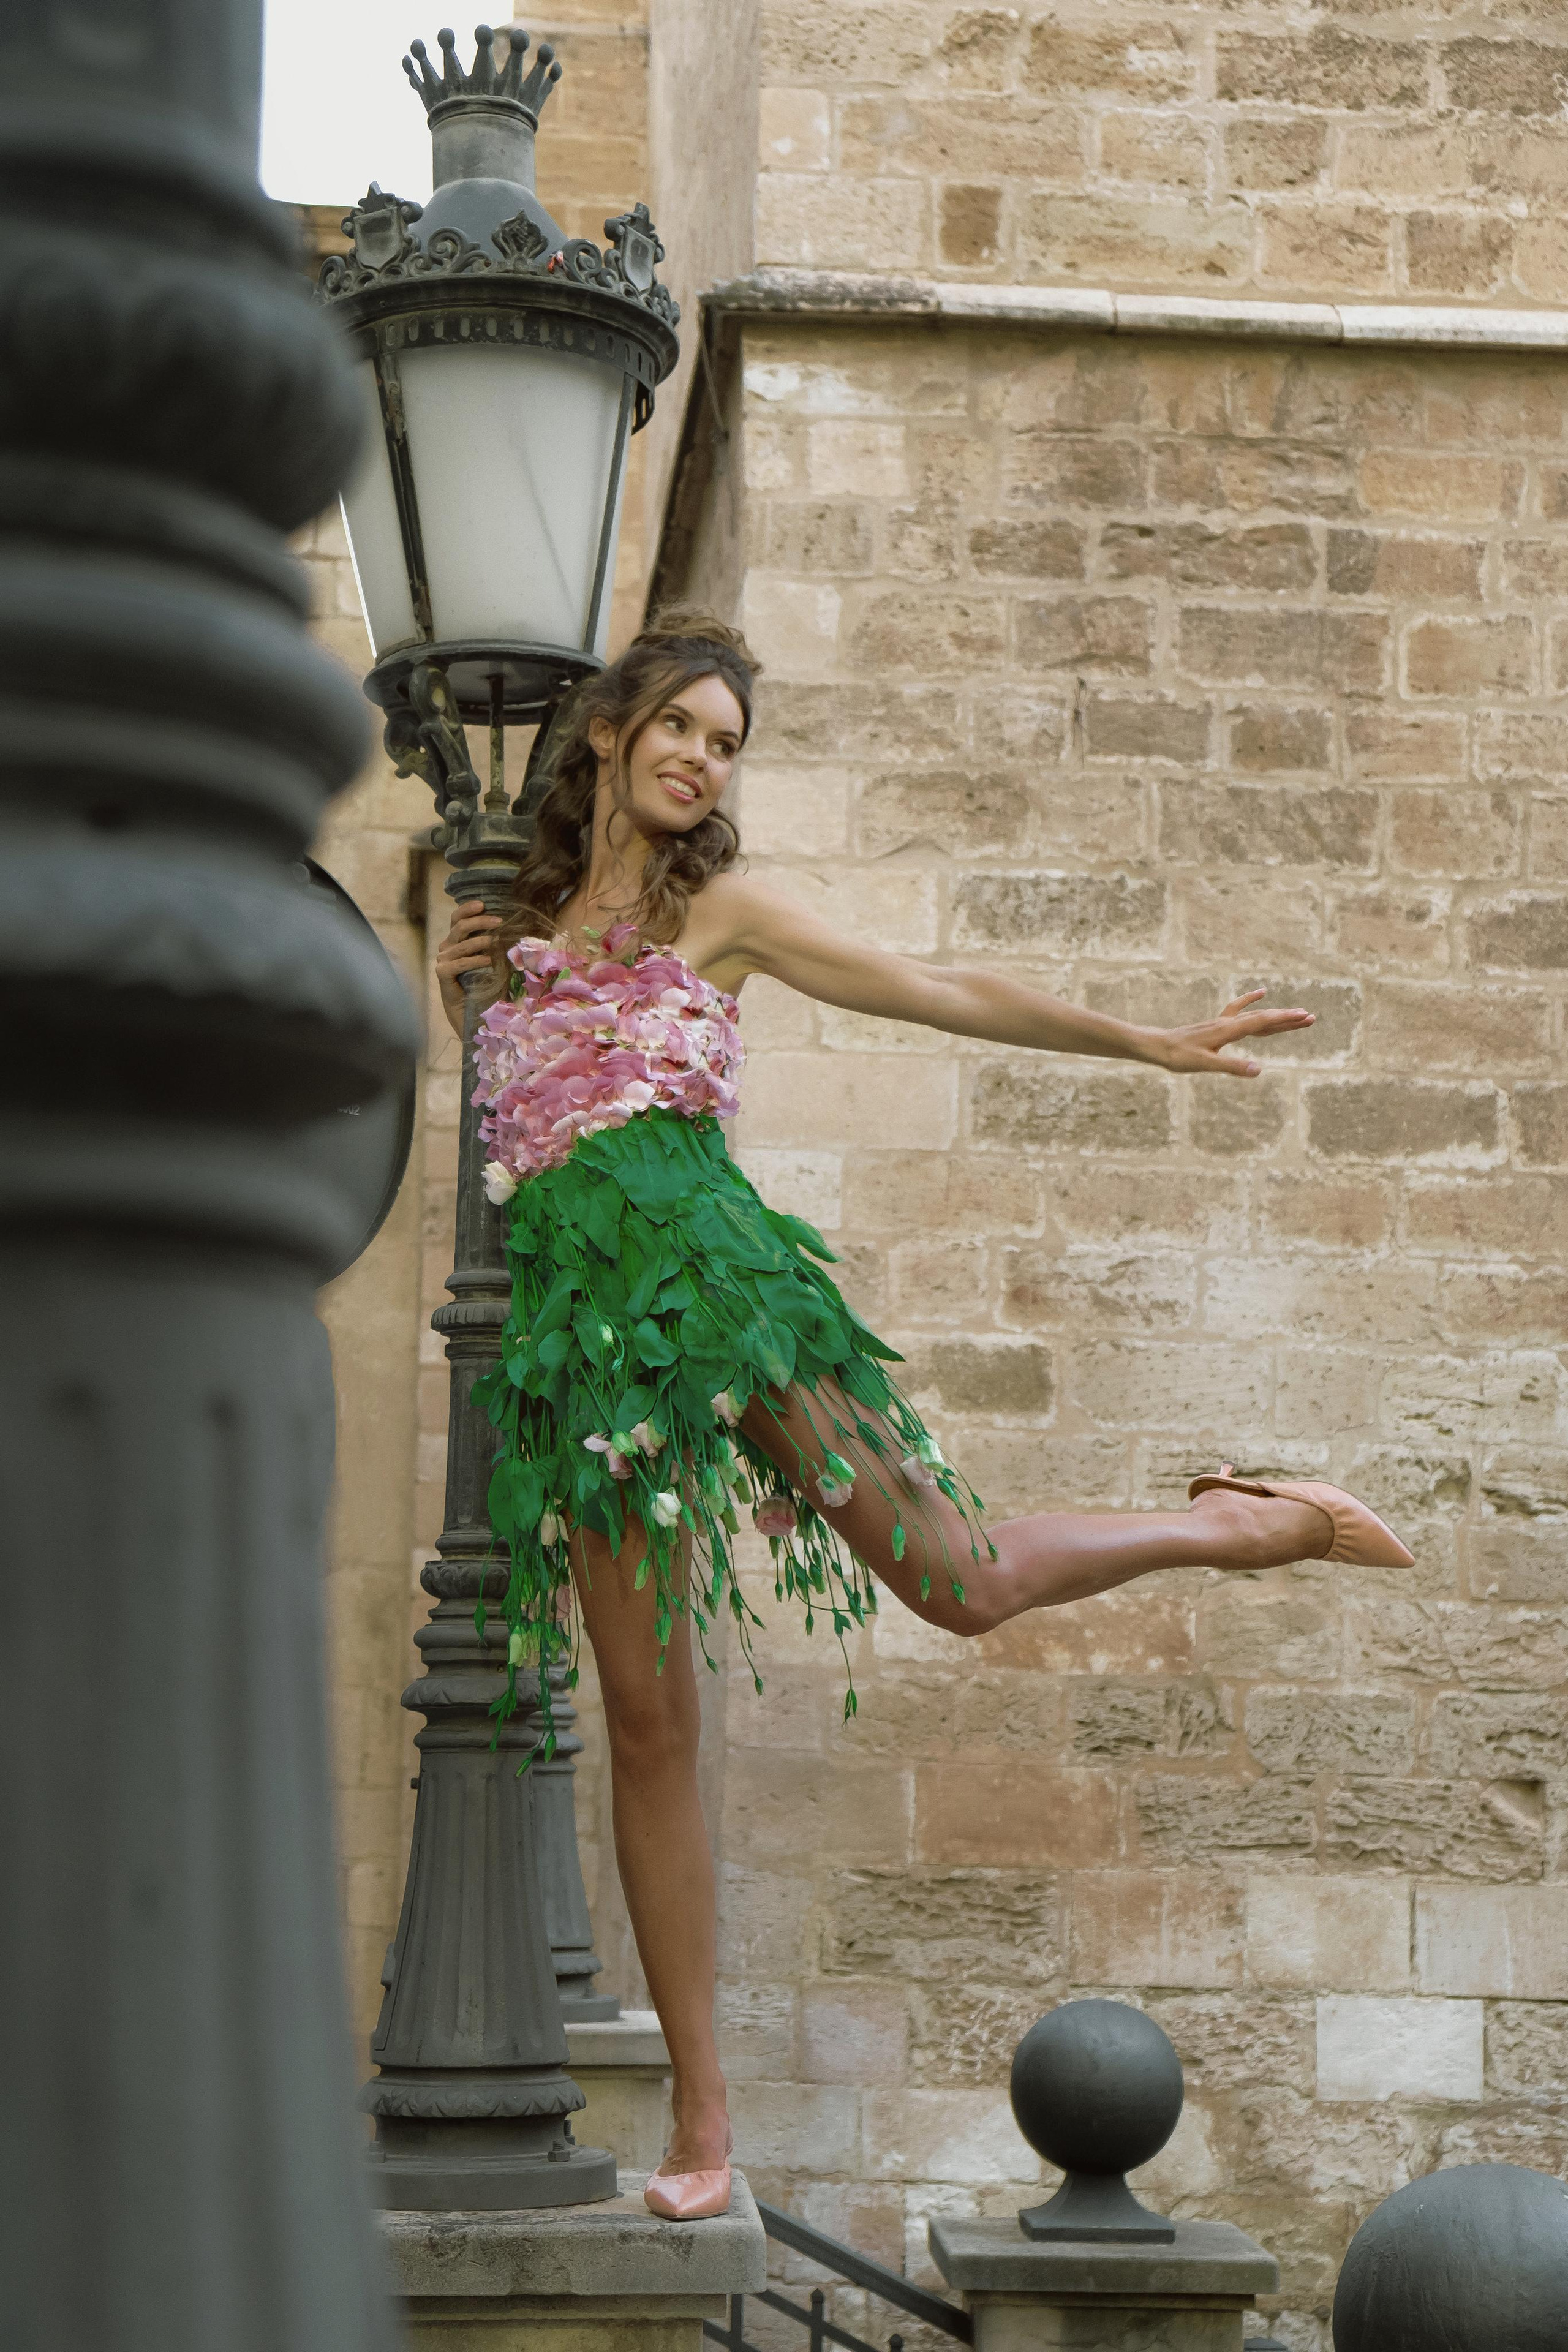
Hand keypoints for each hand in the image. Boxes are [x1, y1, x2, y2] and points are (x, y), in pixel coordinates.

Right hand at [436, 898, 501, 1036]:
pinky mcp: (442, 975)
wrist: (476, 1015)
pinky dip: (474, 961)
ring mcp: (443, 962)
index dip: (467, 909)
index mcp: (457, 942)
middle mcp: (447, 949)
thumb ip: (496, 944)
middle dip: (479, 921)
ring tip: (497, 941)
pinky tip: (488, 961)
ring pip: (460, 944)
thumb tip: (516, 928)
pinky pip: (458, 963)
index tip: (483, 904)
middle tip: (500, 921)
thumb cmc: (488, 987)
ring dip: (480, 941)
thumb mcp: (494, 961)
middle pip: (459, 927)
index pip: (457, 919)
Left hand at [1144, 990, 1313, 1076]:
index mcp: (1228, 1031)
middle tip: (1311, 1017)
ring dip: (1276, 1015)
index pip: (1262, 1022)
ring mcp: (1223, 1023)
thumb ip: (1232, 1067)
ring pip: (1255, 1016)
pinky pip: (1239, 1010)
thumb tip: (1259, 1070)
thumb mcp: (1206, 1065)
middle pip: (1263, 1018)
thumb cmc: (1179, 1057)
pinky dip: (1251, 1002)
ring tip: (1297, 1013)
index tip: (1304, 1017)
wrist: (1157, 1046)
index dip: (1284, 1020)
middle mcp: (1228, 1023)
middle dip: (1287, 1018)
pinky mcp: (1217, 1025)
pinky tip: (1261, 993)